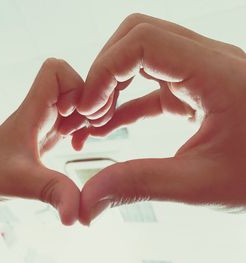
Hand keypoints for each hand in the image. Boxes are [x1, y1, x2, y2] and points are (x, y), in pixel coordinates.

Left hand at [0, 58, 83, 224]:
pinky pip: (74, 116)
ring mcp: (46, 119)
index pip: (54, 69)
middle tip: (87, 129)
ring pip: (78, 99)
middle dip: (89, 103)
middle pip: (75, 83)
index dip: (73, 85)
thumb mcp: (26, 183)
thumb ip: (54, 193)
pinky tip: (76, 145)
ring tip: (81, 138)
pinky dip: (82, 127)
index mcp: (32, 109)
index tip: (72, 114)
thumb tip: (77, 217)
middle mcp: (41, 109)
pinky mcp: (48, 131)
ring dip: (88, 116)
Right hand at [73, 14, 245, 224]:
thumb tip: (89, 196)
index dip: (104, 70)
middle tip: (89, 109)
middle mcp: (207, 62)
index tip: (87, 107)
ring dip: (113, 83)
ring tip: (95, 120)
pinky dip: (126, 100)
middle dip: (105, 70)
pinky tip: (110, 124)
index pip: (142, 42)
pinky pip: (151, 83)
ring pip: (141, 55)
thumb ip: (140, 185)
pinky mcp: (195, 90)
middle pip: (138, 36)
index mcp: (214, 73)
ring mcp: (200, 73)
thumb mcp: (202, 184)